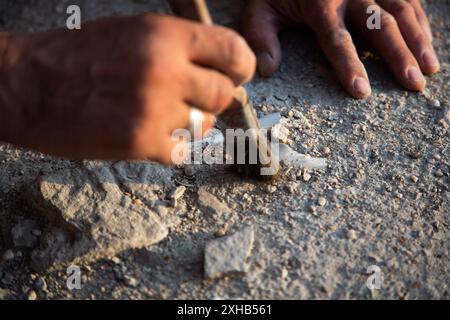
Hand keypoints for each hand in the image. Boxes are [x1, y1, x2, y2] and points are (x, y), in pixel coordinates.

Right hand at [0, 14, 255, 163]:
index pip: (233, 52)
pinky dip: (171, 146)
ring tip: (161, 117)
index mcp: (165, 37)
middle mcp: (166, 70)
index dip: (241, 67)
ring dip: (191, 124)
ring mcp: (155, 109)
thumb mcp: (133, 34)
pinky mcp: (142, 143)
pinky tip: (148, 135)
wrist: (28, 86)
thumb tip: (216, 71)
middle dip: (212, 100)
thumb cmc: (78, 57)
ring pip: (205, 125)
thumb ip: (179, 51)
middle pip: (224, 94)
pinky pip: (182, 151)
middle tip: (191, 100)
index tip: (236, 75)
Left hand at [243, 0, 439, 97]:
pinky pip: (407, 0)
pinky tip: (426, 43)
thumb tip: (266, 70)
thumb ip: (261, 36)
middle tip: (414, 83)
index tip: (362, 91)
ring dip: (418, 40)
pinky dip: (419, 22)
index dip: (349, 65)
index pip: (337, 39)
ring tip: (430, 69)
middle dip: (399, 55)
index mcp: (320, 3)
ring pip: (401, 10)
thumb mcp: (260, 8)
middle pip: (379, 25)